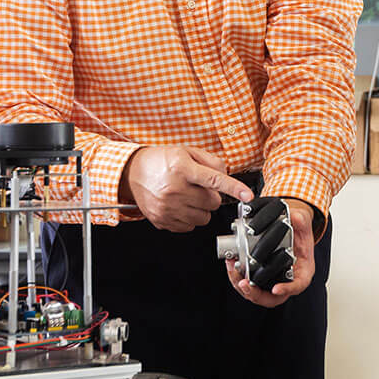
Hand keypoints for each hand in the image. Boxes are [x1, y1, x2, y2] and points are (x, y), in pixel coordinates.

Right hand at [121, 146, 252, 231]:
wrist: (132, 173)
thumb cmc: (160, 161)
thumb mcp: (186, 151)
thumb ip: (211, 161)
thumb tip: (227, 174)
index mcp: (182, 168)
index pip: (214, 180)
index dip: (234, 188)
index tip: (247, 195)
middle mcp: (174, 189)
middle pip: (212, 202)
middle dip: (211, 196)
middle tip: (197, 187)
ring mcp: (167, 207)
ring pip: (204, 218)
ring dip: (201, 209)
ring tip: (188, 196)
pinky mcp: (162, 220)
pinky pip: (189, 227)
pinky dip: (189, 218)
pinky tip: (180, 205)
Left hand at [226, 201, 313, 308]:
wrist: (290, 229)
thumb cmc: (299, 232)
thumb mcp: (303, 223)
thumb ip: (301, 220)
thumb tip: (296, 217)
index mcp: (302, 272)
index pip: (297, 285)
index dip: (287, 289)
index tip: (277, 288)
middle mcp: (286, 280)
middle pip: (271, 297)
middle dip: (255, 293)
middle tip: (244, 283)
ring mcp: (271, 280)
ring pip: (256, 293)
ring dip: (241, 284)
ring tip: (232, 268)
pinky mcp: (258, 277)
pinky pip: (247, 283)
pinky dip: (237, 276)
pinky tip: (231, 262)